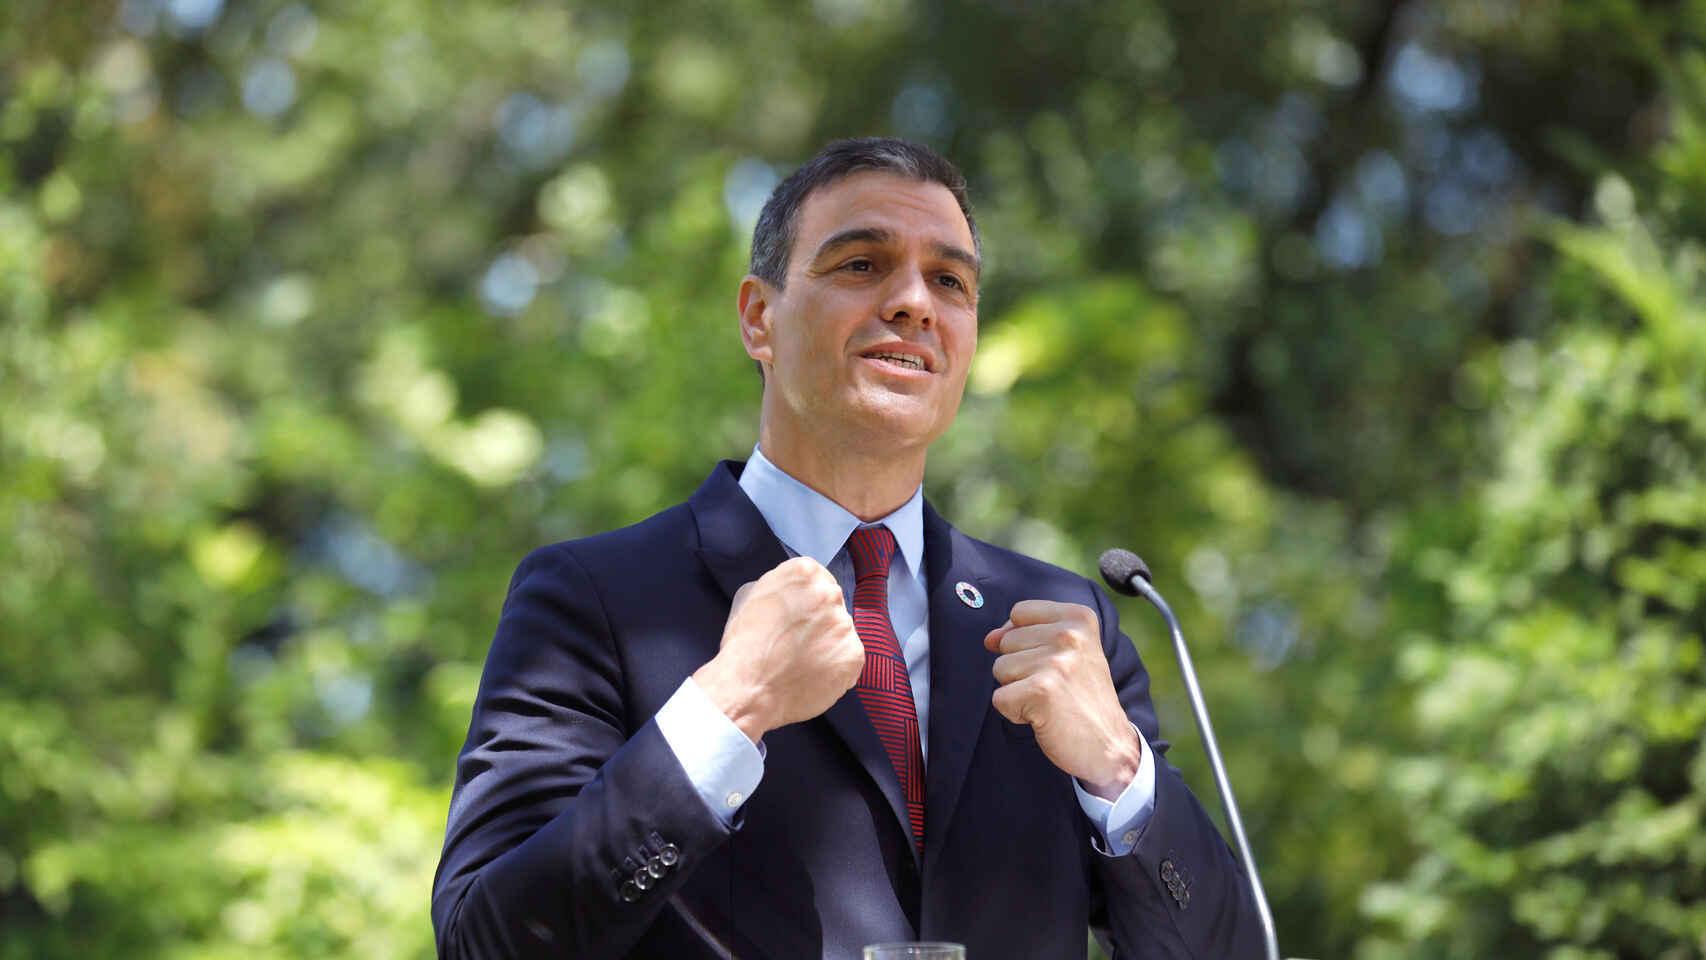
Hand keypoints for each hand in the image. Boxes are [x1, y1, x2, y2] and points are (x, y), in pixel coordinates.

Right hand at [694, 557, 865, 743]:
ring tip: (802, 662)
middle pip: (832, 603)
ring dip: (827, 643)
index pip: (817, 579)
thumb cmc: (744, 645)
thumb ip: (780, 587)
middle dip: (819, 619)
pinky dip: (835, 667)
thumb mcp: (751, 597)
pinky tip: (812, 675)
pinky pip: (849, 657)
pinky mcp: (853, 655)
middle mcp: (829, 594)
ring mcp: (845, 625)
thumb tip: (791, 594)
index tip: (798, 616)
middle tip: (798, 641)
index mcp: (805, 573)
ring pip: (841, 631)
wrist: (749, 688)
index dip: (806, 600)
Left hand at [985, 599, 1141, 800]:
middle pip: (1006, 641)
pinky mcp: (1041, 690)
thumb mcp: (1068, 653)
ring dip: (1018, 690)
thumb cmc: (1084, 698)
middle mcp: (1069, 634)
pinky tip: (1044, 716)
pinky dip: (1015, 712)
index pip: (1019, 612)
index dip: (1023, 639)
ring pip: (1000, 668)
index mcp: (1079, 617)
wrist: (1109, 745)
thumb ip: (1026, 634)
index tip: (1051, 660)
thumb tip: (989, 638)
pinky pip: (999, 697)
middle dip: (1021, 668)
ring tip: (1050, 700)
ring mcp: (1056, 662)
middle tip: (1055, 686)